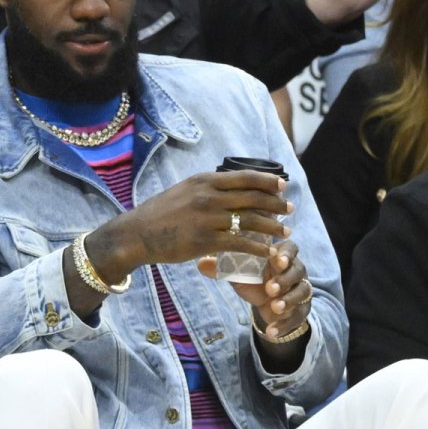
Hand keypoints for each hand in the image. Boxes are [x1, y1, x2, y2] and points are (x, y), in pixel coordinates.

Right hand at [89, 171, 291, 280]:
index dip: (267, 181)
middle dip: (275, 204)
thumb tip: (227, 188)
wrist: (137, 234)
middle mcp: (208, 196)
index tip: (282, 185)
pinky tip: (268, 251)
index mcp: (204, 181)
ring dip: (272, 226)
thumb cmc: (159, 214)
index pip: (244, 177)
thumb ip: (206, 189)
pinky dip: (258, 248)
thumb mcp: (183, 191)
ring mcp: (207, 219)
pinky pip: (239, 244)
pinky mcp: (205, 241)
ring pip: (250, 221)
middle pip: (252, 197)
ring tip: (285, 232)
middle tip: (290, 209)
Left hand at [200, 239, 310, 338]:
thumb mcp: (238, 274)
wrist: (266, 302)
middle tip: (270, 288)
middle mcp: (295, 270)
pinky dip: (284, 324)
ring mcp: (300, 290)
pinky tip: (272, 331)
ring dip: (288, 300)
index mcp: (280, 256)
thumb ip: (223, 268)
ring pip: (302, 292)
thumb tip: (201, 263)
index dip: (285, 253)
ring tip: (274, 307)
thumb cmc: (254, 279)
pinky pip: (298, 316)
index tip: (275, 260)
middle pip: (298, 270)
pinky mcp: (301, 309)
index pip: (290, 248)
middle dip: (284, 279)